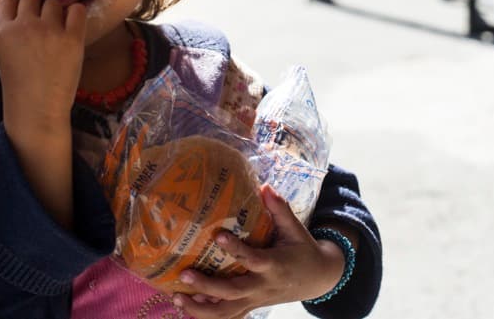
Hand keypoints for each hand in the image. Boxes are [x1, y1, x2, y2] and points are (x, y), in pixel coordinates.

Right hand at [0, 0, 86, 136]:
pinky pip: (77, 10)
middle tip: (43, 20)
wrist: (37, 108)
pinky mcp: (72, 38)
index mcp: (4, 30)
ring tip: (57, 29)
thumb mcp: (4, 52)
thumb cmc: (20, 84)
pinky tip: (73, 24)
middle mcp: (25, 25)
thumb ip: (10, 28)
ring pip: (54, 2)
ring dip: (56, 11)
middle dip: (38, 5)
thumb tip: (24, 5)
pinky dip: (76, 14)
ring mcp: (49, 30)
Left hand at [171, 186, 346, 318]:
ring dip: (200, 309)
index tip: (218, 236)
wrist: (318, 279)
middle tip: (185, 274)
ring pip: (226, 312)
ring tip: (176, 297)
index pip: (253, 259)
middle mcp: (263, 286)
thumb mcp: (295, 228)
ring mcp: (256, 300)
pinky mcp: (251, 306)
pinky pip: (227, 316)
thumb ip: (280, 209)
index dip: (236, 249)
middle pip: (233, 292)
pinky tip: (185, 307)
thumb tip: (265, 187)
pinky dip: (206, 315)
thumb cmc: (303, 249)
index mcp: (275, 265)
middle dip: (208, 286)